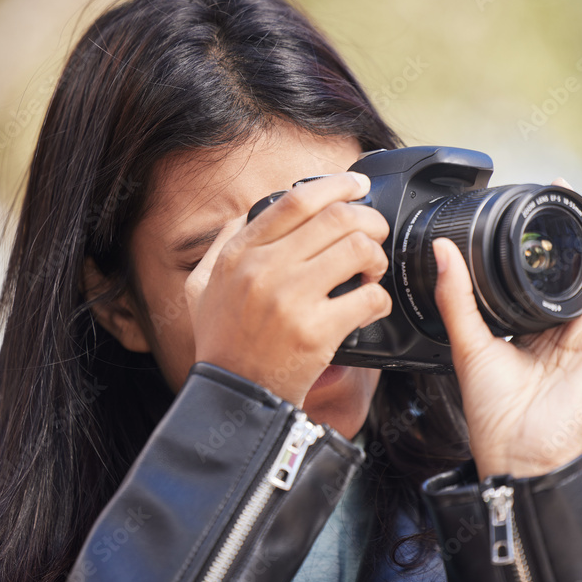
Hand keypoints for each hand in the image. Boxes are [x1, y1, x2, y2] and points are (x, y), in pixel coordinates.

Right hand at [185, 172, 391, 407]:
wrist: (233, 396)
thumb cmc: (221, 343)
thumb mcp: (201, 286)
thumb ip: (221, 244)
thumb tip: (246, 210)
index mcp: (241, 253)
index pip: (297, 200)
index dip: (337, 185)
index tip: (358, 186)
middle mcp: (264, 270)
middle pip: (337, 219)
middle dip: (369, 220)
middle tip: (376, 233)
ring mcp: (291, 300)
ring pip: (358, 250)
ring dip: (376, 258)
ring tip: (372, 272)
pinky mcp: (316, 332)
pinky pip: (368, 298)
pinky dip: (380, 300)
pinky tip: (372, 307)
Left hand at [432, 179, 581, 479]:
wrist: (511, 449)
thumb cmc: (493, 410)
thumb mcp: (468, 341)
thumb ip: (456, 296)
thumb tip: (442, 251)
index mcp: (547, 325)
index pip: (565, 272)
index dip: (565, 238)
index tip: (551, 202)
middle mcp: (579, 328)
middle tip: (575, 203)